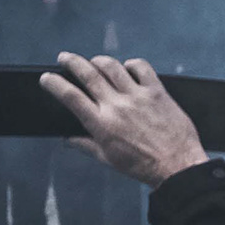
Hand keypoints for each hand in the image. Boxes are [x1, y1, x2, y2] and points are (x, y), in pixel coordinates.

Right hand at [37, 52, 208, 185]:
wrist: (178, 167)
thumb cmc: (143, 166)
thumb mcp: (109, 159)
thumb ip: (86, 146)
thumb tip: (67, 140)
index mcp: (101, 123)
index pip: (70, 96)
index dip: (54, 83)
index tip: (46, 77)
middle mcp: (117, 106)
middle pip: (88, 74)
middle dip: (72, 62)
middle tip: (64, 58)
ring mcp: (138, 96)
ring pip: (112, 66)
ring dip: (98, 60)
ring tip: (94, 62)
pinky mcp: (158, 92)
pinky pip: (142, 68)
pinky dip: (131, 64)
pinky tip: (128, 68)